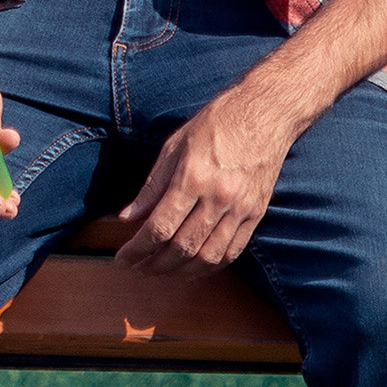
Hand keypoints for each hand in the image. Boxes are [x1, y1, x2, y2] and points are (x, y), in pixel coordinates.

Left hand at [112, 88, 293, 277]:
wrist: (264, 115)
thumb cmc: (215, 124)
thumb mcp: (174, 146)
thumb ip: (151, 186)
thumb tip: (126, 217)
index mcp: (193, 178)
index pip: (160, 226)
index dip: (138, 249)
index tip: (122, 259)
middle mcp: (218, 198)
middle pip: (182, 247)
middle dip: (155, 264)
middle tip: (137, 268)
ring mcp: (241, 209)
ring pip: (208, 256)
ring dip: (181, 272)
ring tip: (160, 271)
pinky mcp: (257, 214)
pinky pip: (232, 251)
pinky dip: (210, 266)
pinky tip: (192, 267)